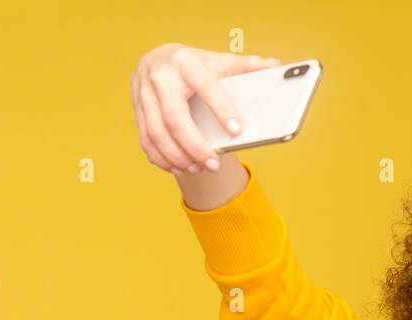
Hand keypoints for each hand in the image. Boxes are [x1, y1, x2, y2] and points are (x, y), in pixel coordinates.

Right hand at [131, 43, 280, 173]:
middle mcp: (160, 76)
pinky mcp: (136, 110)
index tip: (237, 131)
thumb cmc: (193, 64)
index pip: (205, 86)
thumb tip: (275, 66)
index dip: (221, 109)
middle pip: (175, 118)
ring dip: (178, 157)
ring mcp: (143, 94)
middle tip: (214, 164)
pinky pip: (146, 141)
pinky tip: (179, 167)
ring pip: (156, 134)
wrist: (156, 60)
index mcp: (185, 61)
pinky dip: (162, 159)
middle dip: (195, 146)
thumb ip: (245, 66)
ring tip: (198, 168)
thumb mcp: (217, 60)